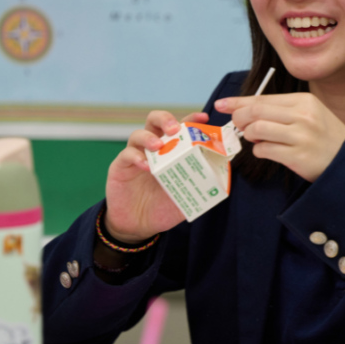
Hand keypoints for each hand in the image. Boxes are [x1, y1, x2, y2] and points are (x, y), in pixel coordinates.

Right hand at [104, 110, 208, 242]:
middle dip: (166, 119)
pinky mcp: (120, 167)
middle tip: (175, 129)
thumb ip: (200, 183)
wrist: (138, 225)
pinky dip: (136, 157)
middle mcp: (153, 149)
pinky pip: (126, 155)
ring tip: (158, 146)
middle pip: (155, 121)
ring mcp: (136, 156)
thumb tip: (224, 174)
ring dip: (149, 137)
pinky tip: (146, 166)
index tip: (203, 118)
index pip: (180, 128)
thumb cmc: (163, 206)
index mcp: (171, 150)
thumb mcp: (186, 195)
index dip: (191, 118)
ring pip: (138, 134)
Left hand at [214, 93, 344, 181]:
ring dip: (250, 136)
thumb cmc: (324, 138)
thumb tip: (244, 109)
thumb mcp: (309, 114)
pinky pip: (265, 150)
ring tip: (255, 139)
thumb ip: (281, 110)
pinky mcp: (297, 156)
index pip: (263, 98)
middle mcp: (303, 116)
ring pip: (258, 129)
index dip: (239, 102)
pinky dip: (259, 150)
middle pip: (256, 112)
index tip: (222, 104)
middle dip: (240, 119)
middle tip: (238, 126)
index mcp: (304, 101)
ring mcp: (301, 136)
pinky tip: (266, 151)